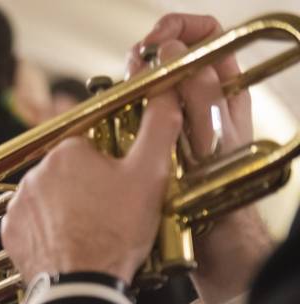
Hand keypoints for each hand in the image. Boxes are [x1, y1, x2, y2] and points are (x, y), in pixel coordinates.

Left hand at [1, 89, 182, 283]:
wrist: (81, 284)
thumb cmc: (116, 232)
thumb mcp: (148, 175)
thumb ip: (158, 127)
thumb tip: (165, 95)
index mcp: (67, 152)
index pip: (91, 148)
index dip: (110, 167)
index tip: (121, 187)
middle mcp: (35, 172)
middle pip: (67, 174)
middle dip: (87, 189)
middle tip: (109, 214)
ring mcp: (19, 204)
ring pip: (48, 199)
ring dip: (65, 210)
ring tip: (89, 233)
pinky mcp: (11, 232)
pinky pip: (31, 225)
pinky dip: (47, 232)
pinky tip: (68, 244)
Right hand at [131, 13, 273, 303]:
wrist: (207, 243)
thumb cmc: (215, 197)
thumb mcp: (210, 136)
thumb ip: (195, 90)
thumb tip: (170, 49)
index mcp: (223, 90)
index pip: (204, 35)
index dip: (178, 29)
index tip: (152, 41)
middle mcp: (201, 102)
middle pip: (169, 58)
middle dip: (145, 57)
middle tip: (130, 69)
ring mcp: (176, 124)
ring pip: (149, 87)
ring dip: (131, 87)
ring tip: (121, 97)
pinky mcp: (155, 147)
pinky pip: (134, 118)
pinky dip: (120, 115)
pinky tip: (111, 125)